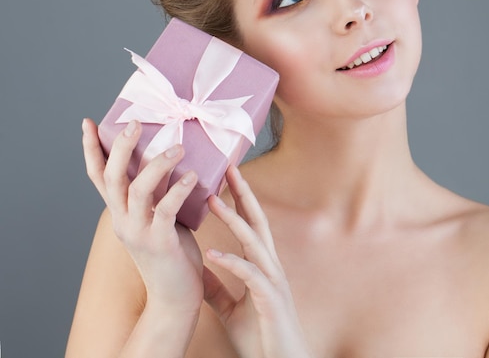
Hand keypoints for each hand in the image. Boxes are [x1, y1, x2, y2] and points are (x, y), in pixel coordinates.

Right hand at [82, 118, 205, 315]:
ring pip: (137, 190)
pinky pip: (164, 210)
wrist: (175, 298)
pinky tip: (191, 176)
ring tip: (177, 146)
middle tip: (135, 123)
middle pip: (112, 177)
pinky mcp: (159, 242)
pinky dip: (177, 190)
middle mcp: (122, 220)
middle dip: (120, 147)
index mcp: (120, 212)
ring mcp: (138, 232)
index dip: (90, 150)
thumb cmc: (173, 253)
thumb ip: (159, 193)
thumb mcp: (161, 217)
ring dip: (156, 164)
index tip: (88, 123)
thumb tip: (173, 157)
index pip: (98, 177)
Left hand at [203, 166, 311, 357]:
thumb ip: (216, 286)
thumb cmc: (260, 338)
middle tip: (229, 168)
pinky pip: (250, 276)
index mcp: (261, 266)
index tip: (224, 177)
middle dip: (243, 195)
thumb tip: (197, 265)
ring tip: (213, 202)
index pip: (250, 224)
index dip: (239, 200)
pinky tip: (213, 254)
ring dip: (235, 220)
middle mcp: (269, 267)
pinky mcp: (270, 301)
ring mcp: (272, 282)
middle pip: (257, 222)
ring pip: (255, 242)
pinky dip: (232, 263)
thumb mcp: (229, 308)